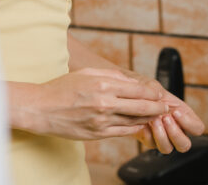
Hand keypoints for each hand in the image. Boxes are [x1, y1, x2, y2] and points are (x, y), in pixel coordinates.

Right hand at [18, 68, 171, 139]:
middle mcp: (105, 103)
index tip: (159, 94)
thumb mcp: (87, 74)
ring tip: (157, 116)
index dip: (152, 93)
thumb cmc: (62, 88)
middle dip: (157, 107)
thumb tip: (130, 81)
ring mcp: (102, 121)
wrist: (42, 108)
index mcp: (103, 85)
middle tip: (165, 107)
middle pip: (141, 106)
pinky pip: (122, 132)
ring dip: (148, 119)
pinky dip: (134, 128)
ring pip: (134, 121)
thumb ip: (110, 76)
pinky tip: (140, 125)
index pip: (137, 90)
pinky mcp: (97, 134)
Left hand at [124, 71, 204, 154]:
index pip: (198, 128)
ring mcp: (163, 137)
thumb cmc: (146, 90)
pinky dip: (148, 133)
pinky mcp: (149, 140)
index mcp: (184, 117)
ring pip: (168, 148)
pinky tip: (143, 122)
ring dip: (161, 135)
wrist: (130, 96)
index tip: (176, 112)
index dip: (190, 123)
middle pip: (185, 145)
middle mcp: (176, 130)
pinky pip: (152, 144)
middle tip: (165, 118)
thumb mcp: (153, 86)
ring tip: (154, 120)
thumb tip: (159, 99)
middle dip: (175, 133)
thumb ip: (157, 91)